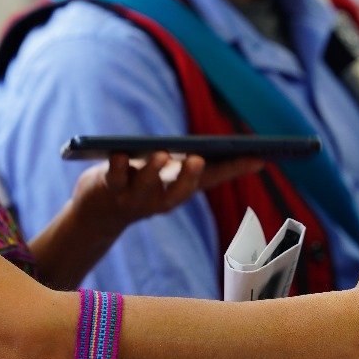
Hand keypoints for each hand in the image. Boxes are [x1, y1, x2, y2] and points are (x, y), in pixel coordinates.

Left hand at [71, 151, 263, 235]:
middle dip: (189, 176)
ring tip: (161, 153)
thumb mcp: (166, 173)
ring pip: (146, 186)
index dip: (236, 169)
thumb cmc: (140, 184)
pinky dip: (116, 165)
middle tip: (198, 159)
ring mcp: (135, 197)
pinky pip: (113, 178)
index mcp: (180, 190)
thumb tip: (216, 146)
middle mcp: (161, 200)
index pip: (213, 180)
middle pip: (179, 191)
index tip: (259, 157)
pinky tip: (119, 152)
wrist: (99, 211)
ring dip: (153, 170)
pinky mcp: (109, 188)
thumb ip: (186, 163)